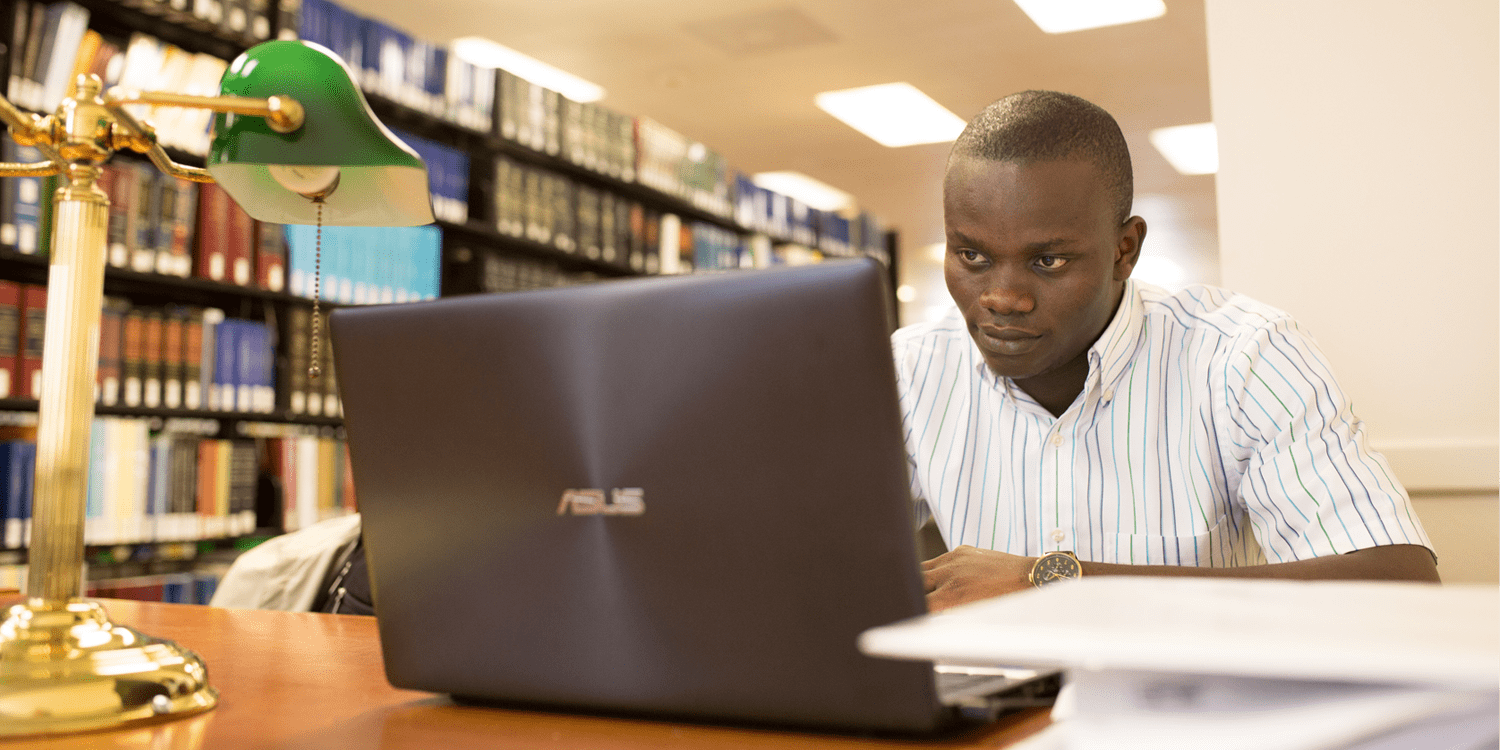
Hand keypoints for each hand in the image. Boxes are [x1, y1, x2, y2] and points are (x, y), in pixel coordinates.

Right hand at [921, 545, 1035, 611]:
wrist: (1026, 577)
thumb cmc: (1004, 601)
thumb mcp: (972, 613)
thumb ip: (948, 611)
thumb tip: (932, 612)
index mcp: (952, 594)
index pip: (919, 603)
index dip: (913, 609)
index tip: (911, 612)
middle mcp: (949, 573)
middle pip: (915, 582)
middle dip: (914, 593)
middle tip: (914, 601)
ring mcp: (954, 558)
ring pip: (923, 568)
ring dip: (921, 580)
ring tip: (924, 590)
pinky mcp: (961, 550)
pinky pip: (940, 560)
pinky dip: (938, 570)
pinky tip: (946, 579)